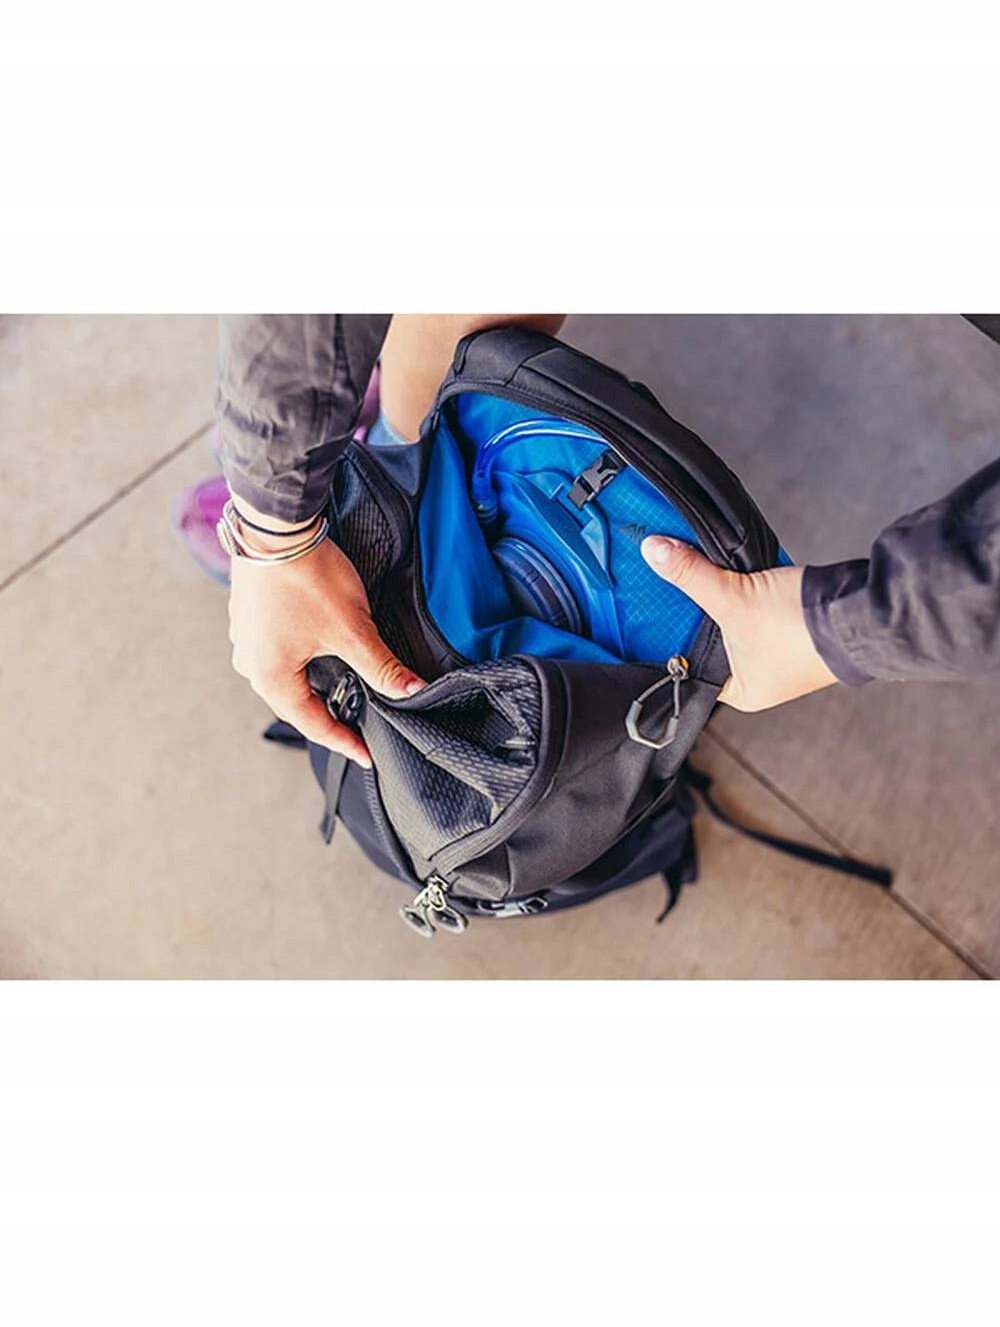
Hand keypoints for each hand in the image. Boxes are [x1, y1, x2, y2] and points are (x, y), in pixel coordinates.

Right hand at [228, 521, 424, 765]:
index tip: (366, 755)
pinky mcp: (249, 616)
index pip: (313, 724)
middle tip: (355, 731)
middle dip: (326, 717)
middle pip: (295, 703)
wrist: (277, 526)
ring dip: (312, 688)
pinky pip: (276, 652)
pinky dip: (301, 662)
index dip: (344, 741)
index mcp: (270, 677)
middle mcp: (249, 663)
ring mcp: (245, 638)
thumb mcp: (352, 631)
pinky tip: (319, 656)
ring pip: (285, 677)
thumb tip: (412, 692)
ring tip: (340, 697)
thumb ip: (382, 667)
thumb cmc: (308, 579)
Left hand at [641, 536, 836, 711]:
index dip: (667, 640)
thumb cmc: (802, 628)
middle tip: (667, 587)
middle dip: (693, 613)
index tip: (646, 616)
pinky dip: (745, 592)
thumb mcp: (733, 598)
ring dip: (720, 598)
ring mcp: (780, 654)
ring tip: (697, 576)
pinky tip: (731, 573)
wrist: (861, 612)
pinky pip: (757, 609)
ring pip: (733, 621)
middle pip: (708, 640)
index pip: (688, 666)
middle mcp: (759, 678)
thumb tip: (654, 552)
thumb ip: (690, 576)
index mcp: (740, 691)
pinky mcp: (796, 628)